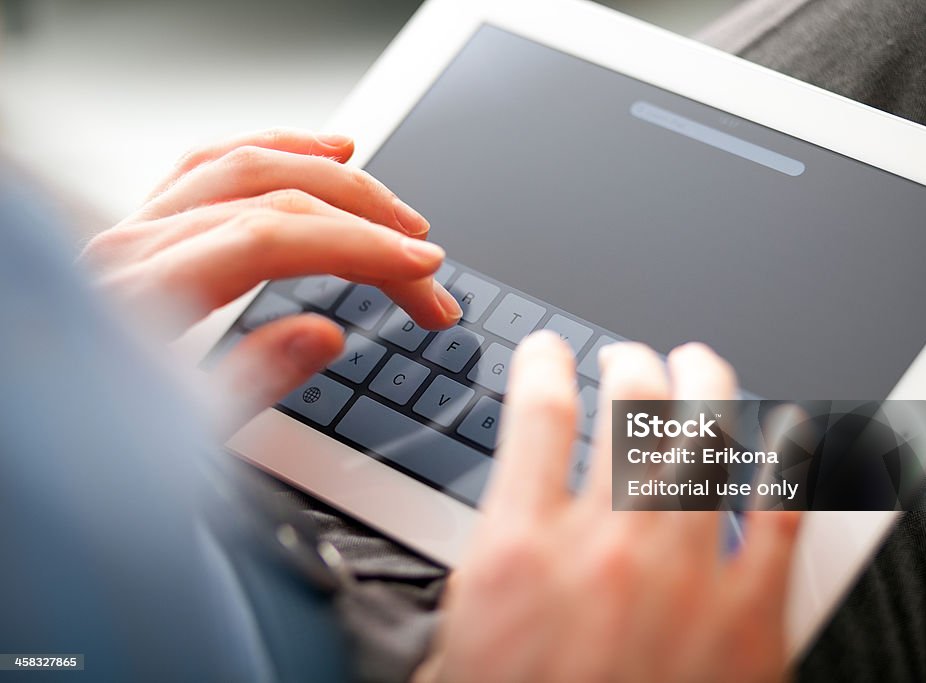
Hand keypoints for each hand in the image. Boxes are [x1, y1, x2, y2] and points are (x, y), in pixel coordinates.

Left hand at [80, 128, 461, 431]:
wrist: (40, 427)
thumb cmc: (94, 439)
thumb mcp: (175, 439)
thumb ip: (251, 383)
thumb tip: (323, 335)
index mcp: (142, 294)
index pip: (274, 241)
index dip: (359, 248)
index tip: (421, 271)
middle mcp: (134, 245)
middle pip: (274, 198)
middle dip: (367, 225)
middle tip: (425, 267)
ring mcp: (136, 229)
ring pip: (247, 167)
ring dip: (333, 181)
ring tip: (394, 208)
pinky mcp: (143, 229)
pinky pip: (214, 165)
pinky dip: (274, 150)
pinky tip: (319, 152)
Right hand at [417, 335, 799, 682]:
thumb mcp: (461, 655)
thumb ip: (477, 583)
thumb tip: (492, 541)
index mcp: (519, 556)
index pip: (534, 416)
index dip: (541, 365)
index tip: (547, 353)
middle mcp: (603, 548)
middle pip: (627, 409)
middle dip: (630, 363)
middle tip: (632, 355)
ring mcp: (683, 575)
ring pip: (705, 439)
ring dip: (705, 383)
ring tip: (701, 363)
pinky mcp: (753, 616)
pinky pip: (781, 511)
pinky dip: (789, 458)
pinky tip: (789, 429)